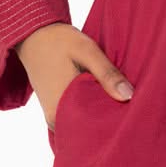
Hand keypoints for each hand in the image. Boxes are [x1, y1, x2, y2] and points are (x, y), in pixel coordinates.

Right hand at [12, 23, 134, 131]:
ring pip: (82, 122)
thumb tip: (129, 96)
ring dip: (99, 114)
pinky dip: (89, 108)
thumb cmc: (60, 41)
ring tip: (118, 103)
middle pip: (88, 129)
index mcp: (61, 111)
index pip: (94, 130)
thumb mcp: (87, 52)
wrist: (33, 35)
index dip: (114, 125)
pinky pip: (76, 115)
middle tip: (129, 110)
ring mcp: (53, 116)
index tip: (132, 117)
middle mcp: (55, 120)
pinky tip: (102, 97)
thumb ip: (107, 74)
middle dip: (108, 121)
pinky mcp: (54, 109)